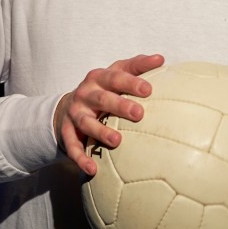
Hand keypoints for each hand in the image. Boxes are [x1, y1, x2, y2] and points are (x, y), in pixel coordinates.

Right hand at [54, 53, 163, 174]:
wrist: (68, 106)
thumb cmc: (104, 89)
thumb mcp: (117, 73)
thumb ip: (138, 66)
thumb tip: (160, 58)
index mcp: (99, 77)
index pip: (116, 76)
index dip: (131, 82)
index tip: (149, 89)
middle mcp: (85, 93)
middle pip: (102, 98)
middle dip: (119, 105)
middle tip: (139, 113)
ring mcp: (75, 112)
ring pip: (86, 122)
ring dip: (100, 131)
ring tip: (117, 141)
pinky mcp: (67, 132)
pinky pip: (73, 146)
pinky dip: (81, 158)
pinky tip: (93, 169)